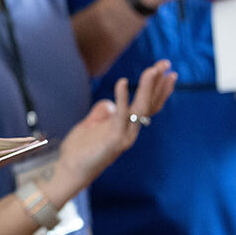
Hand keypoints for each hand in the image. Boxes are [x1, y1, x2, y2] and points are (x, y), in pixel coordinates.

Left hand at [45, 61, 175, 203]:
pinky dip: (122, 98)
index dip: (157, 88)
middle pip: (149, 104)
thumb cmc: (79, 149)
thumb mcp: (91, 124)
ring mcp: (124, 136)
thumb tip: (109, 103)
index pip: (148, 105)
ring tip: (152, 69)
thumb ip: (102, 112)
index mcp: (126, 127)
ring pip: (140, 108)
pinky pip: (120, 115)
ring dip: (147, 88)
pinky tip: (122, 82)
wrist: (69, 170)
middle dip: (158, 83)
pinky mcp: (114, 140)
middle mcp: (130, 131)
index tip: (165, 71)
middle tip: (166, 64)